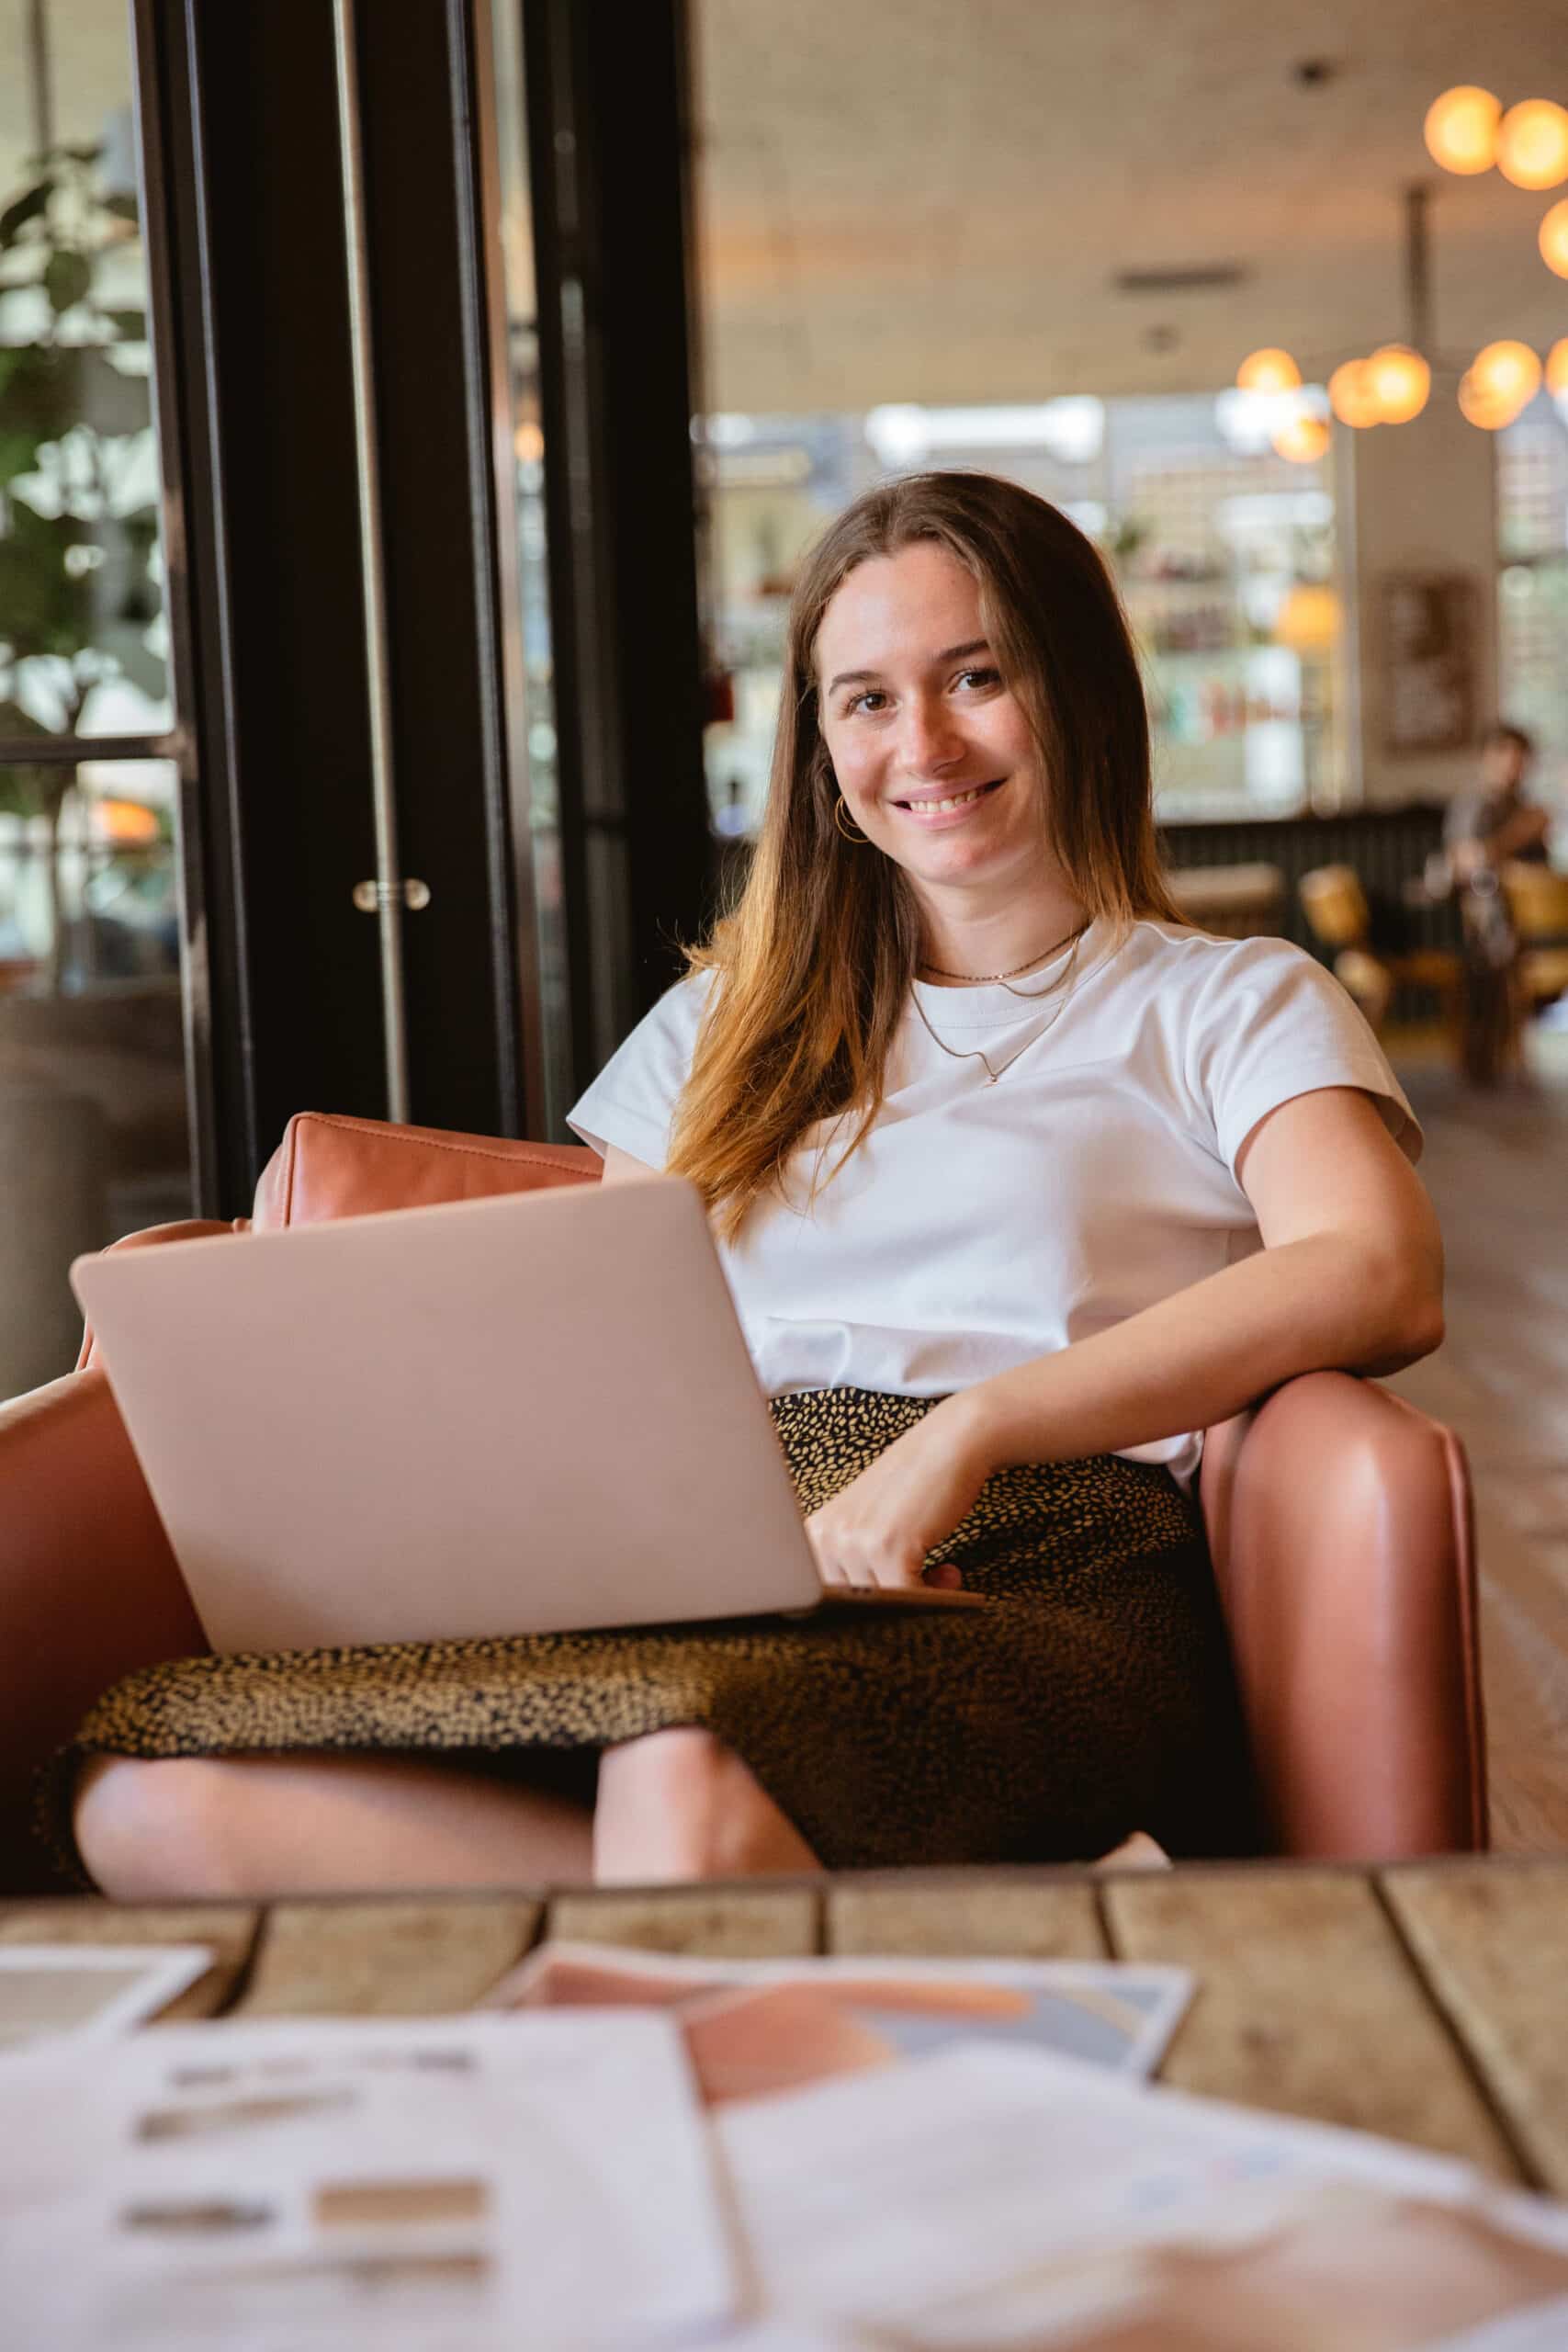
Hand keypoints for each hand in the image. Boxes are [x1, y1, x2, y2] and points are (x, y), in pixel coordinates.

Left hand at [804, 1397, 993, 1590]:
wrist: (949, 1445)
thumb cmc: (915, 1484)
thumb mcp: (869, 1522)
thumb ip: (854, 1562)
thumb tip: (864, 1614)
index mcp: (814, 1533)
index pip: (827, 1595)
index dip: (866, 1602)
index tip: (898, 1594)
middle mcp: (825, 1536)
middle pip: (855, 1604)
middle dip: (896, 1600)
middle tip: (927, 1579)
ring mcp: (853, 1542)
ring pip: (883, 1603)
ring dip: (920, 1596)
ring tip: (942, 1572)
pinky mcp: (887, 1548)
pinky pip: (908, 1597)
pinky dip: (936, 1595)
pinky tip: (950, 1572)